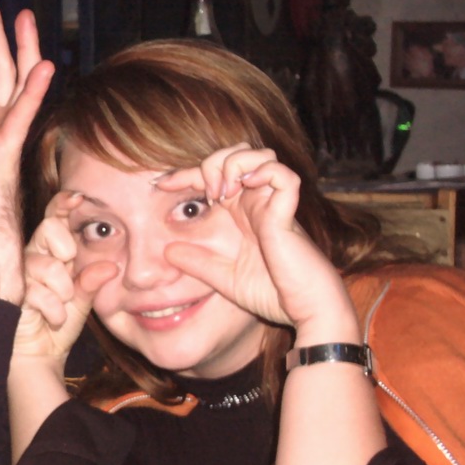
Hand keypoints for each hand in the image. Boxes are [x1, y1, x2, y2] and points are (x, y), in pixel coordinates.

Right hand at [8, 192, 115, 464]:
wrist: (37, 357)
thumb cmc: (57, 325)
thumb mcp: (82, 301)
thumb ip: (92, 282)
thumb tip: (109, 268)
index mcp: (52, 252)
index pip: (55, 219)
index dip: (64, 205)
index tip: (78, 197)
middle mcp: (34, 256)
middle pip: (48, 229)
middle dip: (65, 249)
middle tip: (69, 272)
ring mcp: (20, 273)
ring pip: (44, 262)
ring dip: (60, 288)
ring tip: (63, 308)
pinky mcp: (10, 292)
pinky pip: (35, 290)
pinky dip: (52, 308)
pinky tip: (54, 319)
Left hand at [155, 144, 358, 344]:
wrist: (303, 311)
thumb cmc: (271, 293)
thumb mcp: (222, 278)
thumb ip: (196, 263)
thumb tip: (167, 251)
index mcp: (240, 211)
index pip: (212, 177)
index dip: (185, 173)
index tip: (161, 183)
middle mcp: (257, 201)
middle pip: (237, 153)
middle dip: (213, 162)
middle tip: (205, 192)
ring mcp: (274, 204)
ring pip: (261, 155)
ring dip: (235, 164)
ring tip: (222, 191)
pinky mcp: (288, 213)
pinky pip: (283, 176)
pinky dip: (264, 172)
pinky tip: (244, 188)